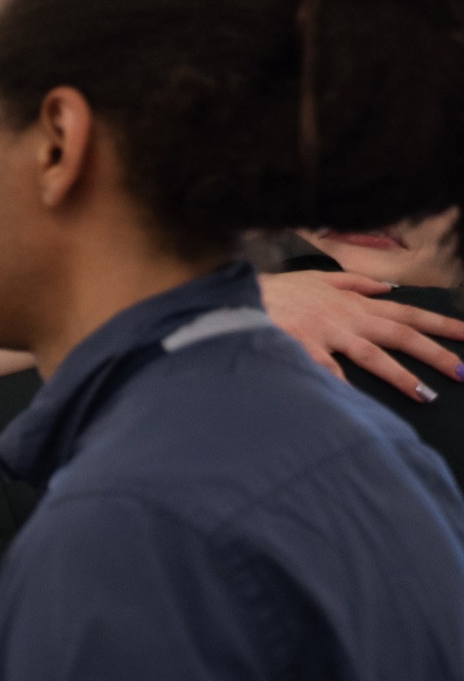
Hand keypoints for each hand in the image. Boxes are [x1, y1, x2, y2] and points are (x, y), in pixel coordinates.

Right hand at [258, 269, 463, 400]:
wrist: (239, 293)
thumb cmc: (279, 289)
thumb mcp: (320, 276)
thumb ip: (356, 282)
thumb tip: (388, 288)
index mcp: (355, 303)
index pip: (408, 313)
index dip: (441, 325)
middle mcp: (348, 317)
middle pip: (401, 334)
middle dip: (436, 353)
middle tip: (463, 371)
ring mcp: (326, 333)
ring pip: (373, 355)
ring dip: (401, 375)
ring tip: (426, 395)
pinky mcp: (301, 346)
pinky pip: (326, 369)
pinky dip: (342, 385)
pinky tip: (357, 404)